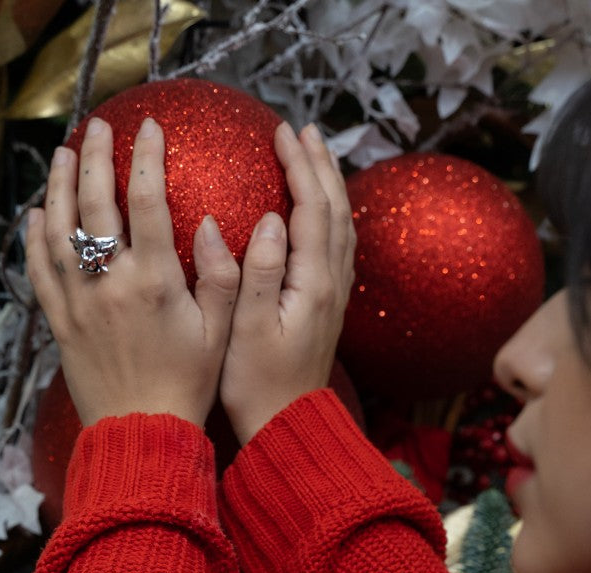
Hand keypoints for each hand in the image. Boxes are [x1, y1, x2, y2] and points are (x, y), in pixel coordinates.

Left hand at [26, 116, 239, 427]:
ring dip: (57, 185)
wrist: (142, 430)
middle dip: (94, 156)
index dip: (146, 158)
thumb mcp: (222, 333)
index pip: (146, 201)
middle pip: (93, 203)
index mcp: (155, 281)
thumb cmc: (188, 384)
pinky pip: (40, 269)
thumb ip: (223, 277)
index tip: (149, 129)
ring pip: (58, 228)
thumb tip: (211, 225)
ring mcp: (80, 300)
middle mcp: (111, 283)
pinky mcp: (61, 321)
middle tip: (97, 126)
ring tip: (62, 154)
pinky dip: (35, 236)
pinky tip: (37, 214)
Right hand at [220, 121, 355, 444]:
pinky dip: (331, 217)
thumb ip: (260, 272)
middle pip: (336, 211)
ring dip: (331, 188)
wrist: (288, 424)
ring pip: (342, 227)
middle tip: (305, 131)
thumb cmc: (258, 383)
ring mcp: (334, 296)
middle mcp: (332, 285)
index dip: (300, 168)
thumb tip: (272, 220)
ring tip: (316, 158)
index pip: (312, 210)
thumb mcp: (248, 328)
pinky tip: (319, 214)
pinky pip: (338, 248)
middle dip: (321, 166)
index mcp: (313, 283)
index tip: (282, 132)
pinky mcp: (328, 308)